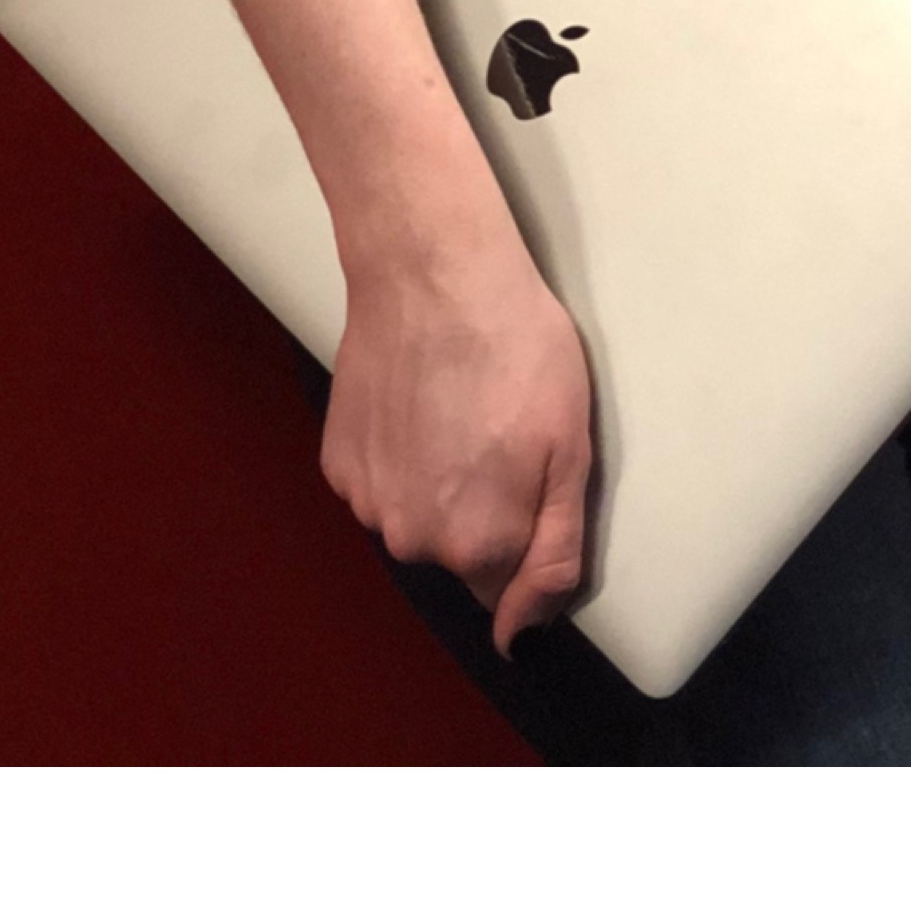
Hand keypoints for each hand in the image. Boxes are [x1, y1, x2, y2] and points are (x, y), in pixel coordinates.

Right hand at [320, 228, 596, 659]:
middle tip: (506, 432)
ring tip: (464, 410)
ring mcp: (367, 503)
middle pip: (462, 553)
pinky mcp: (338, 464)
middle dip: (489, 510)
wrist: (431, 277)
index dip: (531, 539)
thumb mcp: (572, 449)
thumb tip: (519, 634)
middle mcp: (411, 540)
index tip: (535, 481)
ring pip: (419, 518)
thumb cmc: (517, 349)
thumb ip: (553, 553)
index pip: (508, 588)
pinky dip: (403, 457)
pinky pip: (382, 484)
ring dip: (442, 483)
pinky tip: (424, 404)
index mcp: (476, 543)